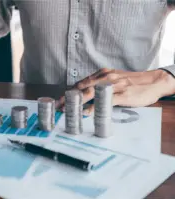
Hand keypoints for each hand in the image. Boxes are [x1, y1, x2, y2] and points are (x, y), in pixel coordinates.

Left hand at [57, 68, 174, 114]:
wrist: (154, 80)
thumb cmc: (132, 81)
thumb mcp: (114, 78)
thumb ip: (100, 83)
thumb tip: (85, 90)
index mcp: (102, 74)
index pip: (81, 83)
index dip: (69, 92)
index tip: (59, 100)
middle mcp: (106, 78)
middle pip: (82, 87)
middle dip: (68, 97)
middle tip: (57, 106)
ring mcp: (114, 86)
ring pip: (91, 93)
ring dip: (76, 102)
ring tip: (66, 109)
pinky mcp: (123, 95)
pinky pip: (106, 101)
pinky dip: (94, 107)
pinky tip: (86, 112)